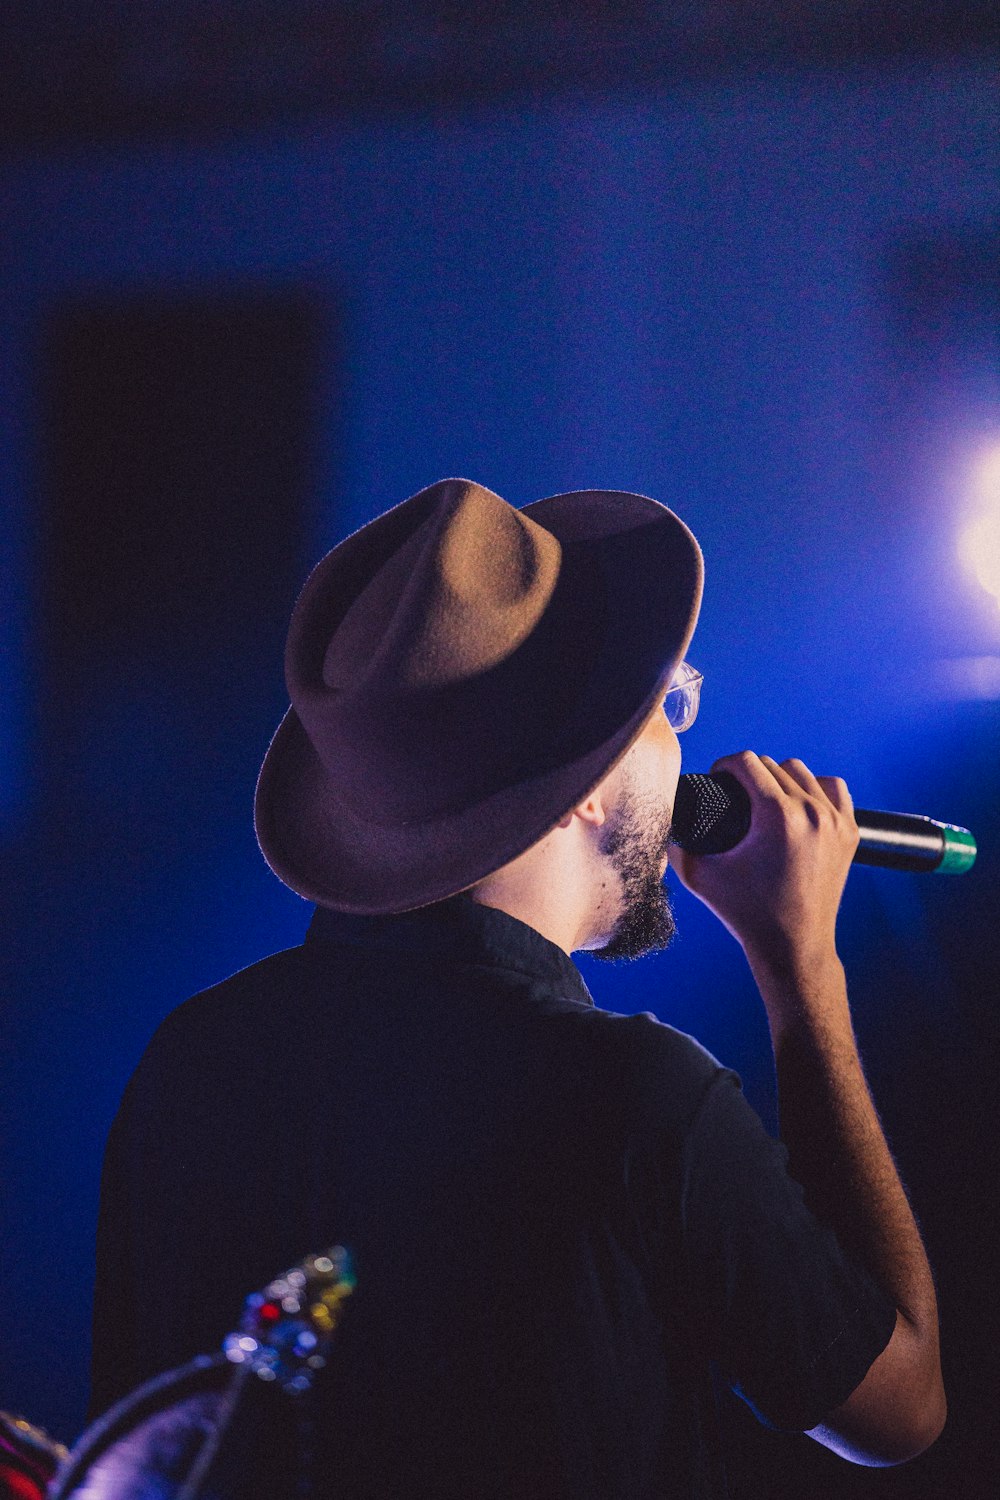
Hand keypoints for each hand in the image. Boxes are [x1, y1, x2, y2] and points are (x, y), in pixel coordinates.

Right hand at [669, 752, 859, 970]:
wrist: (794, 947)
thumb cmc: (748, 915)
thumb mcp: (700, 878)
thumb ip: (675, 849)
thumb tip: (663, 828)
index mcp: (777, 816)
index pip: (747, 762)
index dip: (724, 765)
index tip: (717, 779)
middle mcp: (811, 812)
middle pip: (772, 765)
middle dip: (748, 773)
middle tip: (735, 795)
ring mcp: (834, 821)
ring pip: (802, 772)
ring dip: (779, 777)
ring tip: (765, 797)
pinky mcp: (849, 833)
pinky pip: (834, 789)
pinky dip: (815, 788)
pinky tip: (801, 801)